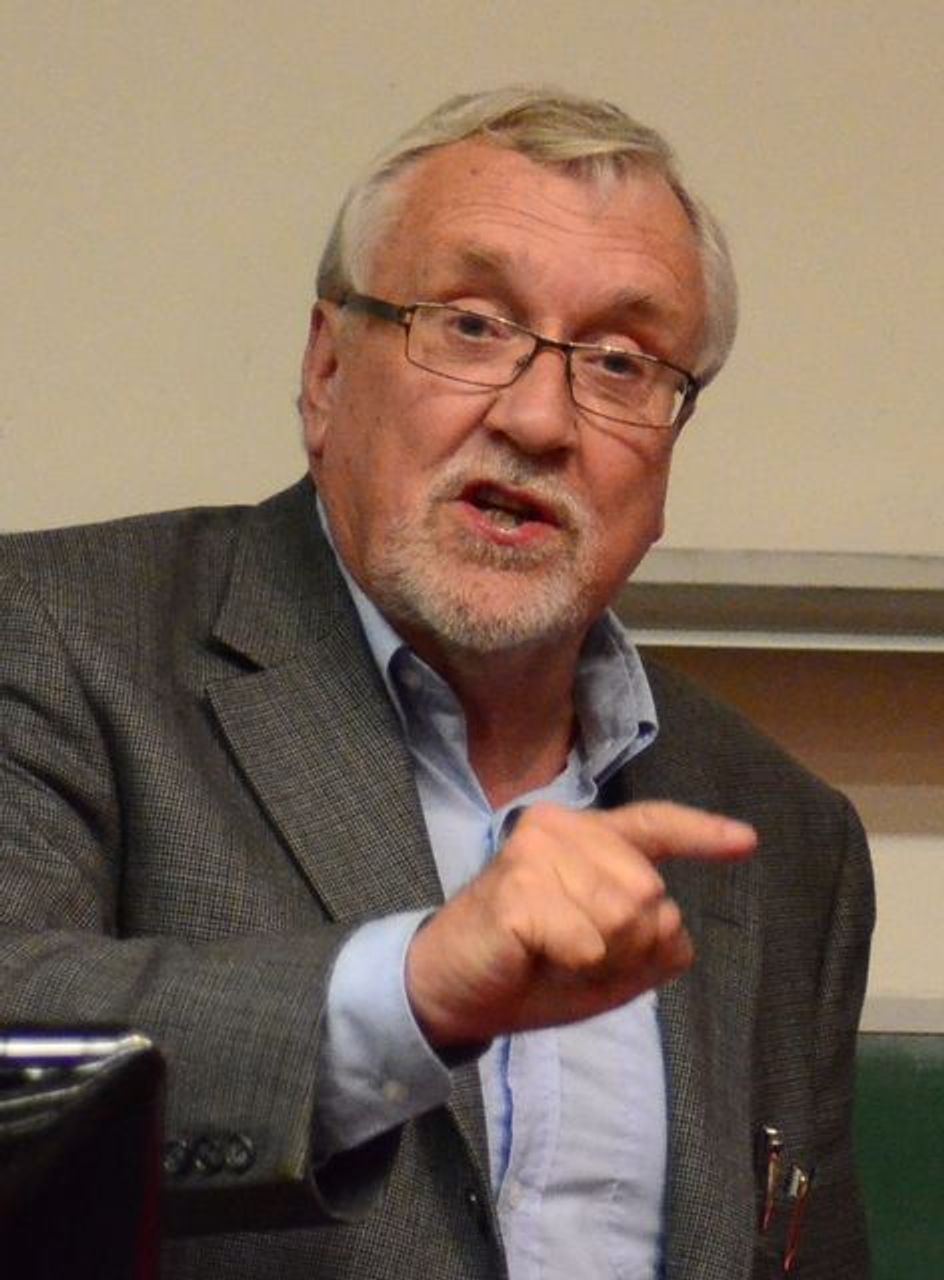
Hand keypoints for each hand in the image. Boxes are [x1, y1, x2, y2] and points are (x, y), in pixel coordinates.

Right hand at [405, 800, 755, 1046]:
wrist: (453, 989)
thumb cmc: (530, 968)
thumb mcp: (607, 961)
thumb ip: (650, 938)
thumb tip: (673, 922)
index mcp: (587, 838)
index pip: (654, 825)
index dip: (702, 834)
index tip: (746, 843)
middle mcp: (563, 828)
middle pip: (651, 895)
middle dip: (629, 947)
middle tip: (576, 956)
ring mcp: (539, 851)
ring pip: (625, 918)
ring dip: (600, 960)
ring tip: (555, 957)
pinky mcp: (518, 886)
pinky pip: (588, 942)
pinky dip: (574, 966)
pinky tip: (537, 958)